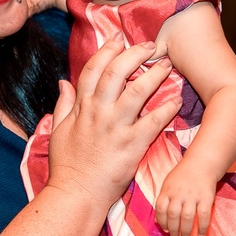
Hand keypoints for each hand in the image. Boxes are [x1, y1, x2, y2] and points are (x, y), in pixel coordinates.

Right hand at [46, 33, 180, 209]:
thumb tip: (64, 82)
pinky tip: (177, 100)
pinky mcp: (132, 146)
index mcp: (81, 108)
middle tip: (150, 45)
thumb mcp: (58, 131)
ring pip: (137, 91)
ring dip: (154, 75)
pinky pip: (153, 122)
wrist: (76, 196)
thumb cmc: (67, 166)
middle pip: (117, 72)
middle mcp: (99, 113)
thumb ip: (63, 104)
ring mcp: (116, 128)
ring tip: (168, 65)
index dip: (107, 50)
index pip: (93, 69)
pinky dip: (166, 109)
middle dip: (134, 54)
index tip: (118, 39)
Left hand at [156, 168, 218, 235]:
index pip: (160, 209)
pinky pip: (204, 215)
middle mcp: (179, 193)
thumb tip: (157, 221)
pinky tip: (200, 235)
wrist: (201, 163)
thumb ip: (163, 201)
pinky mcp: (206, 197)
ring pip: (187, 217)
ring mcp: (193, 195)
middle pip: (173, 215)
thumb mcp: (168, 184)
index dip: (162, 222)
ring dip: (185, 231)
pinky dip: (202, 227)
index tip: (165, 230)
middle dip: (173, 230)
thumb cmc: (182, 176)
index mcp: (167, 190)